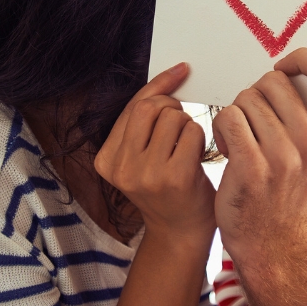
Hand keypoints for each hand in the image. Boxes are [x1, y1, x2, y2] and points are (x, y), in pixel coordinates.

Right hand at [95, 63, 215, 246]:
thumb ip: (145, 121)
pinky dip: (200, 139)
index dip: (159, 86)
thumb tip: (174, 72)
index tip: (180, 71)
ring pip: (173, 117)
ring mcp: (146, 174)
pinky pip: (193, 132)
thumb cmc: (166, 189)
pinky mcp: (174, 178)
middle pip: (151, 107)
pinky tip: (196, 159)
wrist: (180, 234)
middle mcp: (121, 167)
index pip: (133, 107)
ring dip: (188, 126)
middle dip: (172, 108)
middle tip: (181, 127)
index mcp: (106, 160)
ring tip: (186, 149)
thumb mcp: (141, 157)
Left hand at [212, 48, 306, 263]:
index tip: (283, 70)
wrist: (271, 241)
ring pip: (246, 99)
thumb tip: (295, 64)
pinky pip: (228, 117)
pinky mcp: (252, 167)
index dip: (303, 59)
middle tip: (255, 123)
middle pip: (274, 81)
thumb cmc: (287, 187)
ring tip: (244, 141)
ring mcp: (285, 156)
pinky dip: (221, 129)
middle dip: (256, 94)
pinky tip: (229, 149)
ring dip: (237, 114)